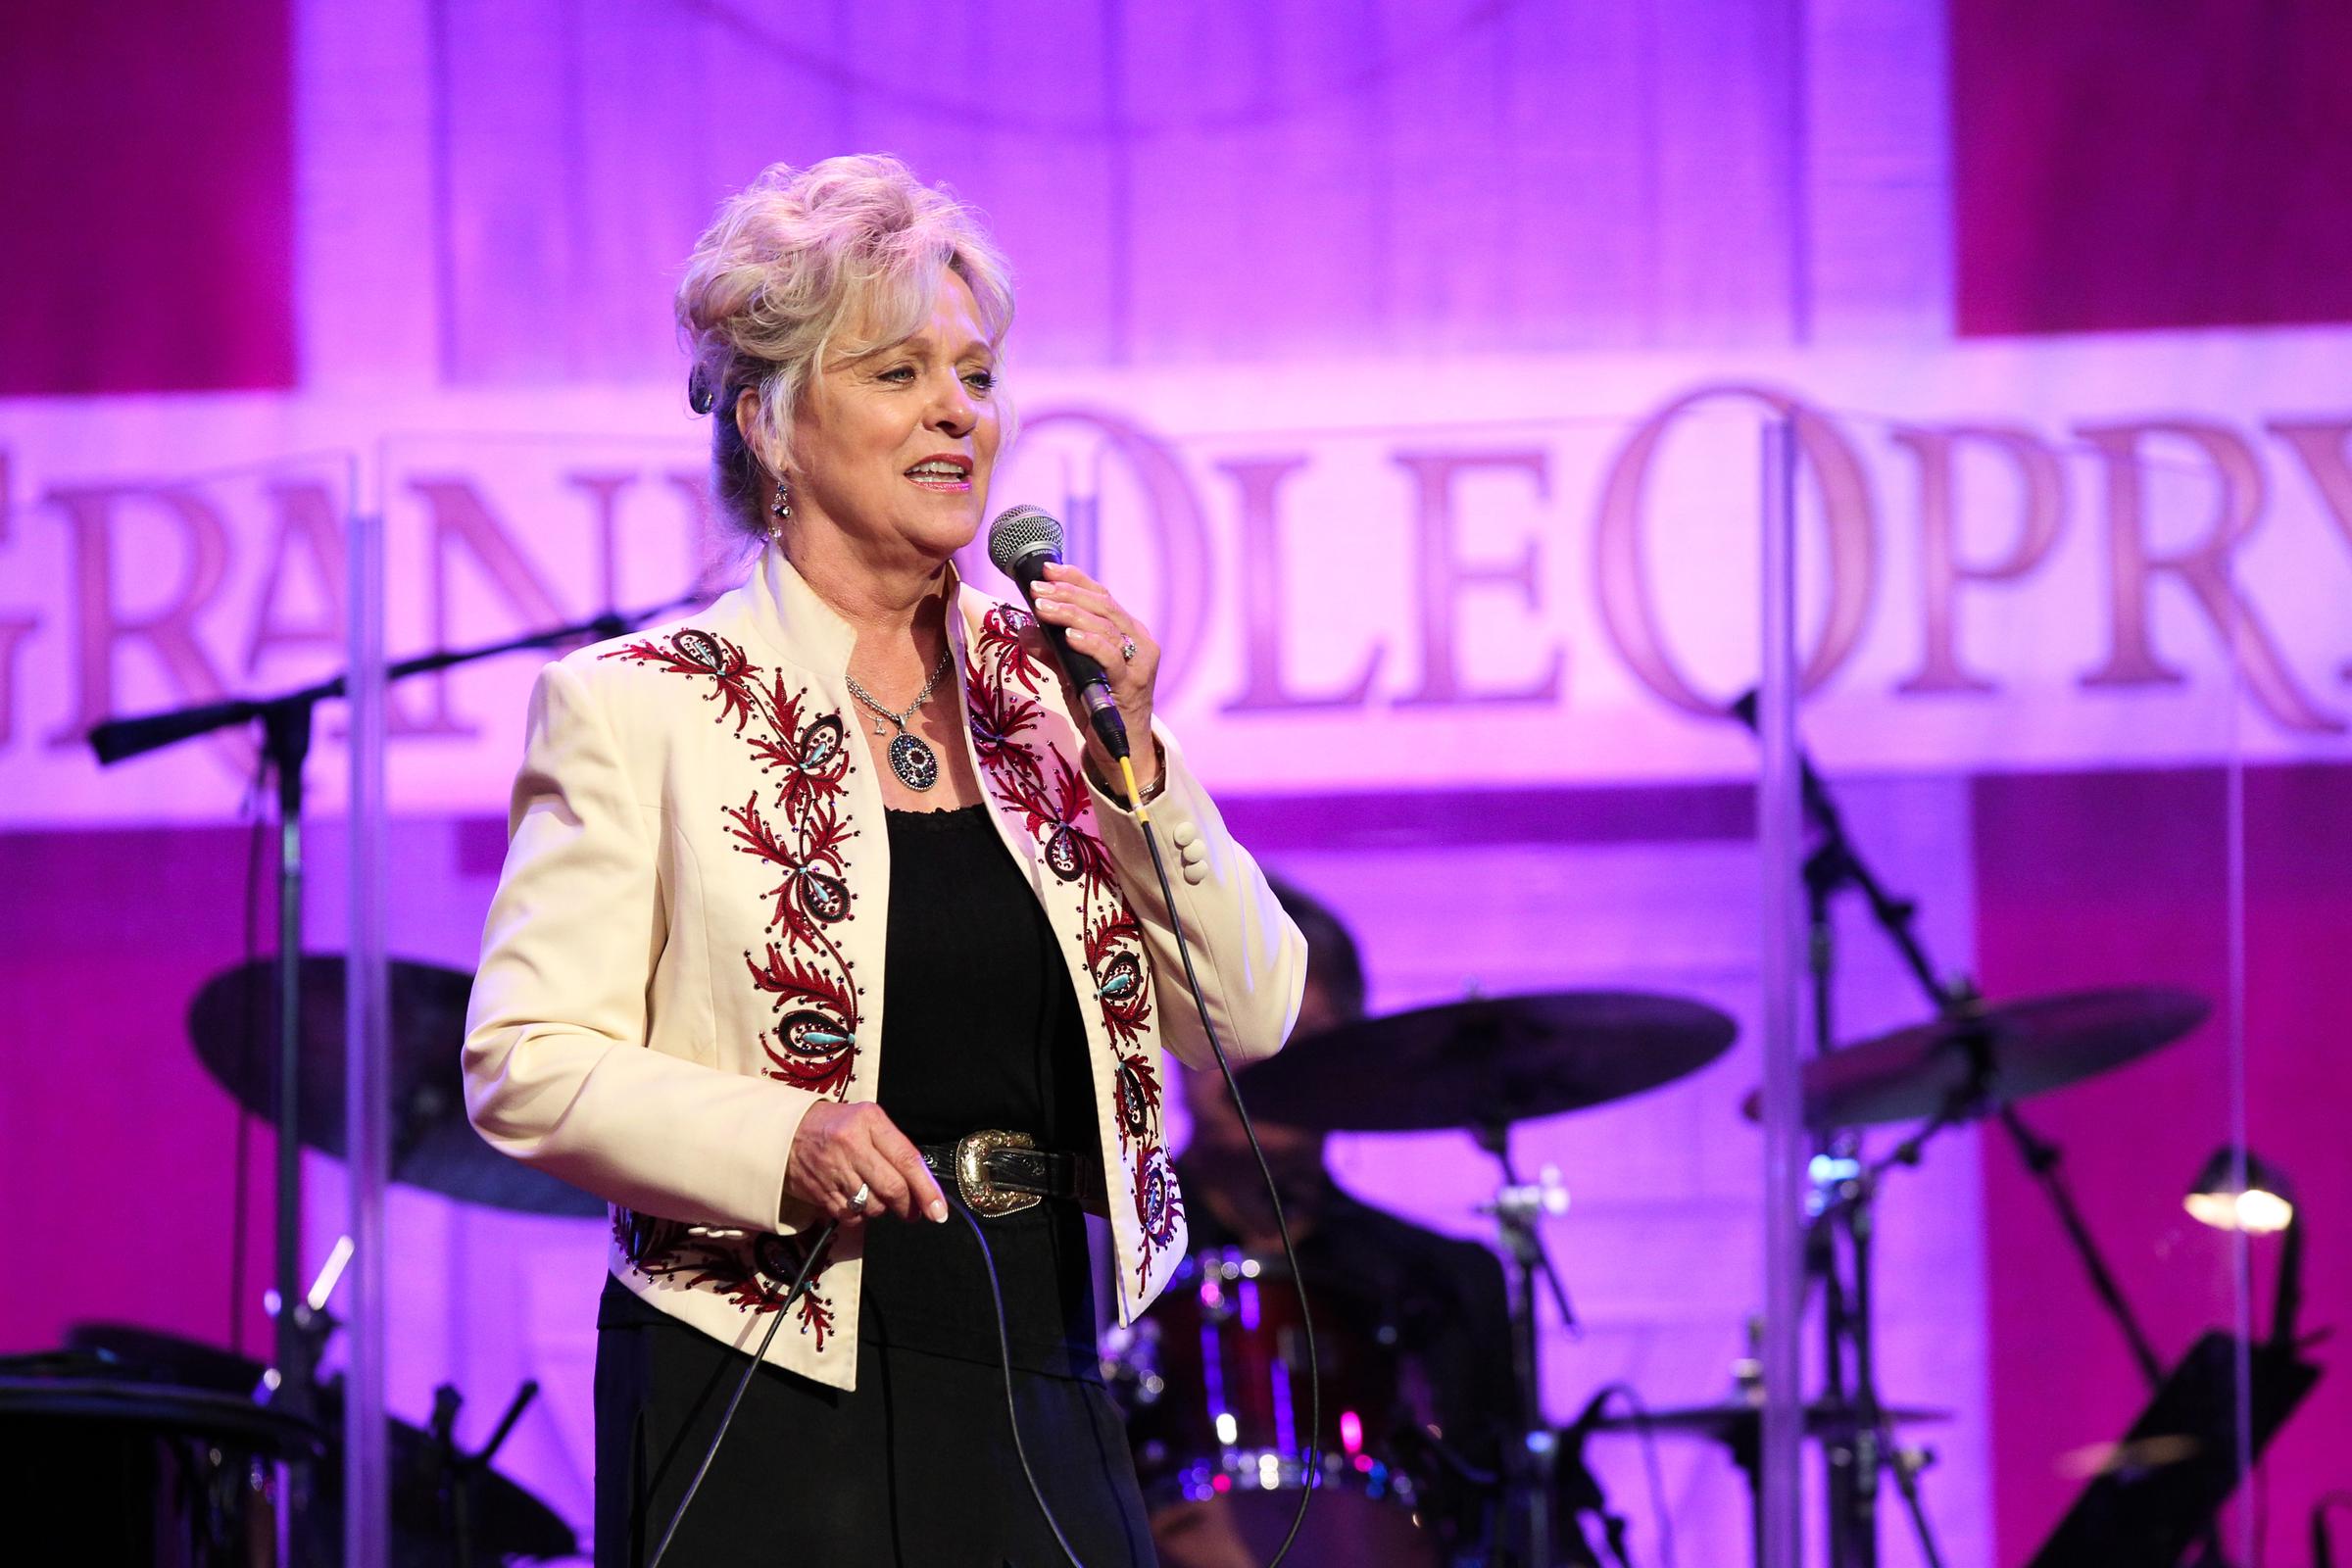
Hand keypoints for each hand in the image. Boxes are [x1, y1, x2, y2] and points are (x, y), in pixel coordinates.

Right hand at [783, 1101, 948, 1224]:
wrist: (786, 1132)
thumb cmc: (835, 1125)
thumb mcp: (867, 1120)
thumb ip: (893, 1146)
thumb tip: (923, 1183)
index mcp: (869, 1122)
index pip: (906, 1159)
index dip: (926, 1189)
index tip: (939, 1209)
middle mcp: (852, 1145)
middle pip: (892, 1188)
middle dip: (908, 1206)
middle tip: (913, 1212)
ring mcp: (834, 1171)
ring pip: (873, 1205)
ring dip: (881, 1208)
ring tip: (875, 1195)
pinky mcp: (820, 1192)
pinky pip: (852, 1216)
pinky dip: (860, 1215)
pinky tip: (856, 1201)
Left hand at [1025, 561, 1161, 797]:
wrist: (1120, 749)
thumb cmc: (1099, 706)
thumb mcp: (1071, 672)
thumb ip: (1051, 650)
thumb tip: (1023, 629)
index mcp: (1127, 632)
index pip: (1102, 596)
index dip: (1075, 579)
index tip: (1046, 569)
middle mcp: (1138, 641)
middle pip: (1103, 605)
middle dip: (1066, 594)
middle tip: (1036, 590)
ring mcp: (1139, 662)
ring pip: (1105, 626)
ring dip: (1070, 613)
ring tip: (1042, 608)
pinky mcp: (1132, 683)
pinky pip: (1110, 656)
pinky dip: (1088, 642)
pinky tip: (1067, 635)